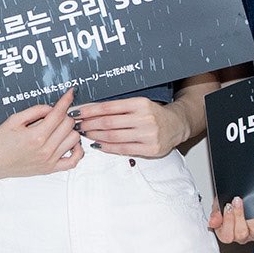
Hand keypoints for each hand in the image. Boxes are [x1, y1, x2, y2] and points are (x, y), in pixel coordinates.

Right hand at [0, 91, 83, 179]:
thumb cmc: (0, 142)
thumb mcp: (14, 120)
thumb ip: (35, 111)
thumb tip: (51, 108)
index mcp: (36, 136)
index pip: (58, 114)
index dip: (66, 101)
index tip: (70, 93)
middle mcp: (45, 149)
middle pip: (68, 125)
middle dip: (64, 115)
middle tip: (56, 113)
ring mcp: (49, 160)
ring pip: (74, 139)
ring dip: (70, 130)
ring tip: (60, 128)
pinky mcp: (50, 169)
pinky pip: (73, 161)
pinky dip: (77, 151)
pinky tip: (70, 144)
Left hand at [72, 96, 188, 158]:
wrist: (176, 125)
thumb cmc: (153, 114)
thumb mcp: (138, 104)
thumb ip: (119, 107)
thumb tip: (90, 109)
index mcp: (140, 103)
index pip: (108, 107)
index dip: (89, 110)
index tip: (76, 112)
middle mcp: (145, 118)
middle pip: (108, 122)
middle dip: (89, 124)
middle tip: (77, 124)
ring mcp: (148, 134)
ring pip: (113, 136)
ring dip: (95, 135)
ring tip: (85, 133)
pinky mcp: (150, 148)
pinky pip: (122, 148)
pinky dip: (107, 147)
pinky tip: (97, 144)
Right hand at [208, 197, 253, 245]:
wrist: (241, 201)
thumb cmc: (229, 206)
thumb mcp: (218, 207)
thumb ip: (215, 215)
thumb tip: (212, 222)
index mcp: (227, 234)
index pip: (226, 236)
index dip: (227, 222)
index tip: (227, 206)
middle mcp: (241, 236)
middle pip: (241, 234)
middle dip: (238, 215)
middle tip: (236, 201)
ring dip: (250, 215)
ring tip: (246, 203)